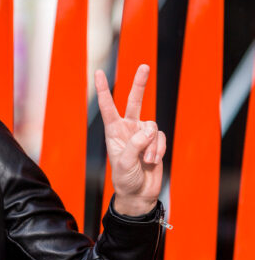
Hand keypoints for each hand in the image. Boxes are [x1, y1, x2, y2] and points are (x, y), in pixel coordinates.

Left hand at [95, 64, 165, 215]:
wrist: (138, 193)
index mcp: (113, 131)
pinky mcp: (155, 142)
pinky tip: (152, 162)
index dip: (102, 89)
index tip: (98, 72)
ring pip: (152, 126)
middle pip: (134, 102)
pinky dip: (158, 150)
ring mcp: (143, 135)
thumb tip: (148, 130)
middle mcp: (128, 129)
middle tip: (144, 66)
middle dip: (139, 84)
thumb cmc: (125, 179)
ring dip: (151, 146)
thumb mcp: (124, 163)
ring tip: (145, 161)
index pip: (107, 106)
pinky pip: (160, 138)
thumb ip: (135, 145)